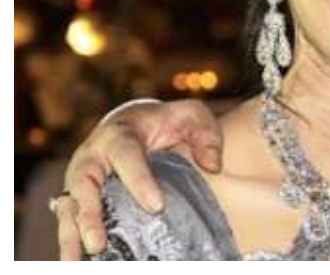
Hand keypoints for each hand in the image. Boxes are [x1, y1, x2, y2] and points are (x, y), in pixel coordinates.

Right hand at [56, 99, 223, 258]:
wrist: (135, 123)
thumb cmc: (166, 123)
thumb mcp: (191, 118)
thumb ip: (206, 136)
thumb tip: (213, 166)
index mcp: (120, 135)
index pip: (127, 156)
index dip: (139, 181)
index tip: (156, 206)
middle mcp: (92, 157)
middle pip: (85, 186)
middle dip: (90, 216)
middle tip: (97, 243)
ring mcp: (79, 179)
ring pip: (69, 207)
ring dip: (70, 236)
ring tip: (73, 263)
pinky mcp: (76, 197)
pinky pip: (68, 220)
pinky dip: (70, 241)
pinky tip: (75, 262)